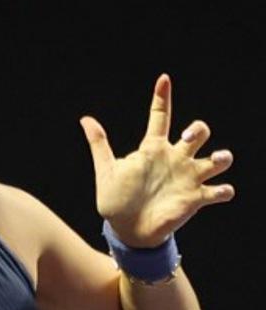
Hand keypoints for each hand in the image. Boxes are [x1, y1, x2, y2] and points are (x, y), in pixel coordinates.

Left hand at [80, 74, 234, 246]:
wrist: (126, 229)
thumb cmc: (116, 199)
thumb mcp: (106, 170)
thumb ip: (99, 144)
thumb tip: (85, 119)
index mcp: (153, 149)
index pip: (160, 117)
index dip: (162, 98)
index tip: (163, 80)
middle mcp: (175, 159)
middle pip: (198, 133)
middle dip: (199, 129)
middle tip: (188, 136)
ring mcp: (188, 178)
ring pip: (217, 159)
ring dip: (222, 156)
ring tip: (216, 159)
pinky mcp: (196, 199)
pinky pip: (219, 191)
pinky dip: (224, 189)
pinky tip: (219, 190)